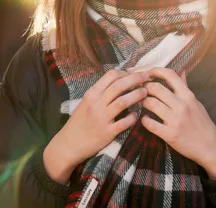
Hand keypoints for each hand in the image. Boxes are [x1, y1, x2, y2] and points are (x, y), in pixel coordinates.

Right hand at [43, 69, 147, 183]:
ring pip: (122, 102)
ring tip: (145, 93)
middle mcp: (96, 103)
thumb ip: (101, 92)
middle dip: (136, 79)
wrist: (68, 144)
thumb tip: (121, 80)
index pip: (111, 75)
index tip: (135, 74)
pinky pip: (124, 122)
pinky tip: (137, 115)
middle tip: (147, 77)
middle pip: (119, 86)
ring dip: (136, 95)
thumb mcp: (86, 101)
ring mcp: (102, 118)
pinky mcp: (107, 133)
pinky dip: (132, 117)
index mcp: (91, 93)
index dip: (126, 72)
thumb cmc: (79, 121)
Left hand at [141, 68, 215, 179]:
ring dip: (143, 102)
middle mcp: (181, 105)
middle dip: (145, 87)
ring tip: (142, 103)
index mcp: (188, 95)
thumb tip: (181, 71)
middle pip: (156, 88)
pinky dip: (144, 120)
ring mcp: (175, 120)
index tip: (149, 73)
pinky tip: (145, 119)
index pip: (170, 75)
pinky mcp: (169, 134)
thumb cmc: (202, 123)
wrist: (210, 147)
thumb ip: (185, 87)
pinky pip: (149, 123)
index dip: (156, 71)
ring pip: (150, 103)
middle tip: (142, 90)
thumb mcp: (196, 102)